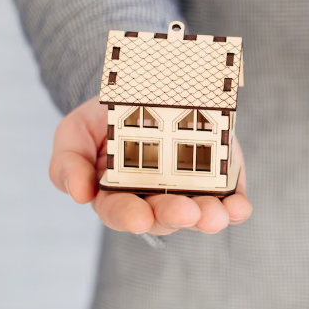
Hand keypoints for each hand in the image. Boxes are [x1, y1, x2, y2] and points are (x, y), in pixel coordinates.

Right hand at [49, 96, 252, 234]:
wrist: (146, 90)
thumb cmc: (105, 119)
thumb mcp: (75, 131)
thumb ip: (68, 162)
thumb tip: (78, 194)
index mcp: (116, 195)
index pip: (120, 212)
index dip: (129, 217)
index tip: (139, 216)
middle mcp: (155, 199)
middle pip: (164, 217)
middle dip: (175, 215)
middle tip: (187, 211)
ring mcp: (189, 191)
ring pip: (200, 214)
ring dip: (210, 217)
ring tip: (217, 215)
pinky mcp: (219, 179)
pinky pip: (230, 199)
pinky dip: (236, 207)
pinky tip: (240, 207)